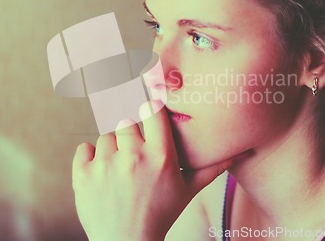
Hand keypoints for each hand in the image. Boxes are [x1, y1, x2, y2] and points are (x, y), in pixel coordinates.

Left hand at [72, 101, 243, 240]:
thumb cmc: (160, 214)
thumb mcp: (188, 190)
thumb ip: (212, 167)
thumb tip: (242, 151)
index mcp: (161, 157)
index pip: (153, 111)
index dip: (151, 111)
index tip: (150, 114)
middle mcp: (133, 158)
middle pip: (127, 124)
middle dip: (130, 139)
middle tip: (135, 160)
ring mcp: (105, 166)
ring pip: (106, 137)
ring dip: (112, 152)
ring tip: (120, 173)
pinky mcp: (82, 175)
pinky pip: (84, 149)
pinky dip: (90, 159)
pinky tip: (102, 175)